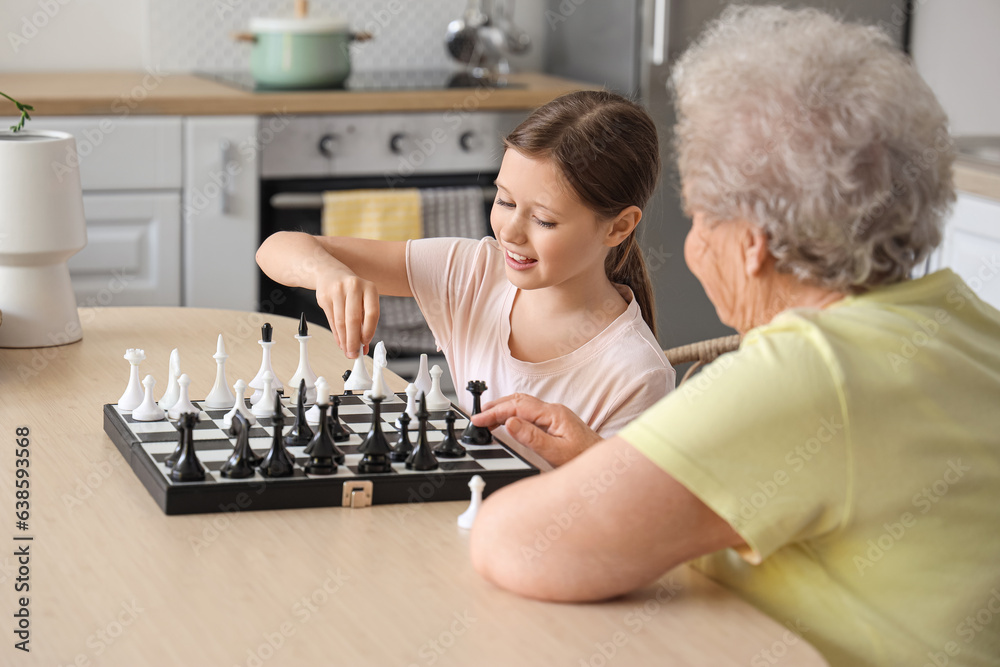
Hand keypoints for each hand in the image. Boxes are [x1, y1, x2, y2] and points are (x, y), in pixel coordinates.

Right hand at [314, 268, 379, 358]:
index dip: (369, 330)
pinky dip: (337, 335)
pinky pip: (332, 321)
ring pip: (341, 322)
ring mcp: (338, 291)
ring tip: (347, 350)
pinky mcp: (325, 297)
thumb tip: (364, 345)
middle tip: (354, 353)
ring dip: (344, 340)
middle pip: (353, 319)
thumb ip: (365, 321)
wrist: (329, 273)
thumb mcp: (363, 300)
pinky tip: (340, 342)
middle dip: (354, 340)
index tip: (365, 343)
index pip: (372, 313)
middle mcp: (354, 287)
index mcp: (369, 288)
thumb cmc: (351, 289)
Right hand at [472, 393, 601, 465]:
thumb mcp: (555, 452)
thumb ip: (532, 437)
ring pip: (523, 404)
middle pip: (519, 400)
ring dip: (504, 408)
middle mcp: (554, 410)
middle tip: (478, 416)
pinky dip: (513, 413)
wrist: (605, 465)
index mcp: (553, 414)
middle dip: (496, 406)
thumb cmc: (584, 459)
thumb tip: (510, 422)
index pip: (517, 406)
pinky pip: (529, 412)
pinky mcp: (555, 421)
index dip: (495, 411)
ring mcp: (555, 414)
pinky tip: (507, 421)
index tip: (479, 419)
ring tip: (487, 417)